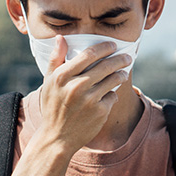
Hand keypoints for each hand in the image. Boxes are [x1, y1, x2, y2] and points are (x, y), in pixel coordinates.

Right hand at [37, 36, 130, 154]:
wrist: (57, 137)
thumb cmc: (53, 106)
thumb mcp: (49, 82)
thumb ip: (55, 59)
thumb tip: (61, 37)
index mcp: (62, 76)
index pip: (88, 54)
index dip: (104, 48)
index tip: (113, 45)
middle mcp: (76, 86)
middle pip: (105, 66)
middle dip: (120, 59)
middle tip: (126, 57)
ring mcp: (89, 100)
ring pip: (113, 80)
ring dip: (121, 74)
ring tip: (123, 73)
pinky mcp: (100, 112)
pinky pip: (113, 96)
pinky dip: (112, 94)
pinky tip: (110, 95)